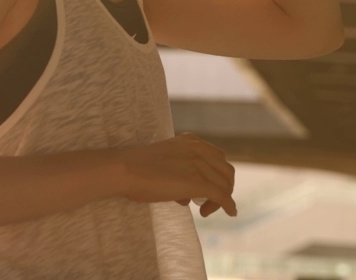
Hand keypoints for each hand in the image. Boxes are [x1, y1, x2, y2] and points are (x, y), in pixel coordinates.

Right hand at [114, 133, 236, 217]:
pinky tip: (230, 213)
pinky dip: (229, 206)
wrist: (125, 170)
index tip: (206, 188)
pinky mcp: (198, 182)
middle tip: (207, 202)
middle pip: (226, 171)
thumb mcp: (163, 162)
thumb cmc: (136, 168)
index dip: (217, 175)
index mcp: (191, 141)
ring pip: (225, 185)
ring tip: (205, 211)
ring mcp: (199, 165)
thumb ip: (179, 174)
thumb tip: (186, 198)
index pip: (217, 158)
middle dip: (222, 187)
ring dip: (221, 199)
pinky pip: (223, 196)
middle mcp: (199, 150)